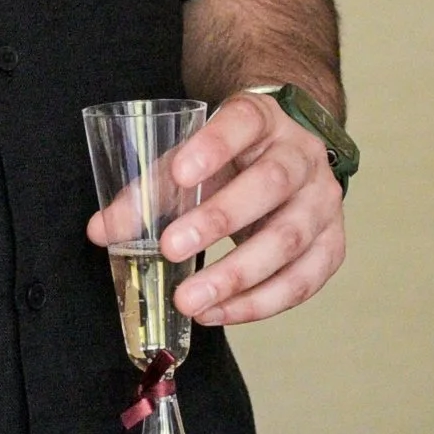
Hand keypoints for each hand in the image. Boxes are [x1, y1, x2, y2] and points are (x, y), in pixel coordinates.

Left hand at [86, 90, 345, 327]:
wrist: (283, 157)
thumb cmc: (229, 161)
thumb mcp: (188, 162)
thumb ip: (146, 191)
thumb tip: (101, 232)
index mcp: (262, 119)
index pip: (243, 121)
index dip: (214, 146)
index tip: (179, 172)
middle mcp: (301, 155)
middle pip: (271, 184)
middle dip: (219, 220)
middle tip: (170, 248)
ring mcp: (323, 201)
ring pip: (290, 239)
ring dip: (238, 275)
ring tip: (190, 301)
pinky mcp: (332, 243)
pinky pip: (303, 280)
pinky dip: (259, 303)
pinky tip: (219, 314)